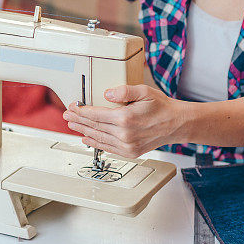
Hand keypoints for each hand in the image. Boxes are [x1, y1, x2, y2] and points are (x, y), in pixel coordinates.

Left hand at [62, 84, 180, 157]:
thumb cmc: (161, 107)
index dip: (81, 110)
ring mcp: (127, 145)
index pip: (95, 114)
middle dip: (78, 120)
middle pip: (94, 126)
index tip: (72, 106)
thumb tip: (106, 94)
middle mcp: (124, 134)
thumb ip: (124, 91)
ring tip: (72, 125)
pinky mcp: (130, 152)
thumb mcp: (144, 91)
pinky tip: (86, 138)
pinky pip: (107, 148)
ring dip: (83, 131)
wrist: (176, 124)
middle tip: (67, 115)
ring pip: (98, 137)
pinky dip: (95, 143)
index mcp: (125, 118)